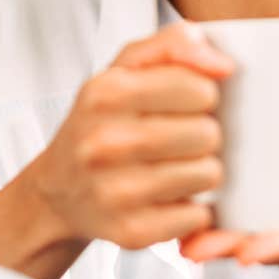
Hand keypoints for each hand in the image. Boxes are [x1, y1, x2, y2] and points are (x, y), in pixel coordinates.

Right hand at [26, 22, 235, 249]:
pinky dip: (190, 207)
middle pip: (208, 133)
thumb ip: (171, 47)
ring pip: (208, 174)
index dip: (200, 95)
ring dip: (199, 170)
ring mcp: (115, 191)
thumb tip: (221, 64)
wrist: (58, 190)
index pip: (198, 87)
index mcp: (105, 93)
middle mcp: (104, 142)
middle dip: (201, 134)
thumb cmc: (99, 123)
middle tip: (176, 139)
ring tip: (171, 166)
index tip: (181, 103)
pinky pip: (198, 216)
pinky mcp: (131, 232)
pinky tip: (165, 196)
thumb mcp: (122, 70)